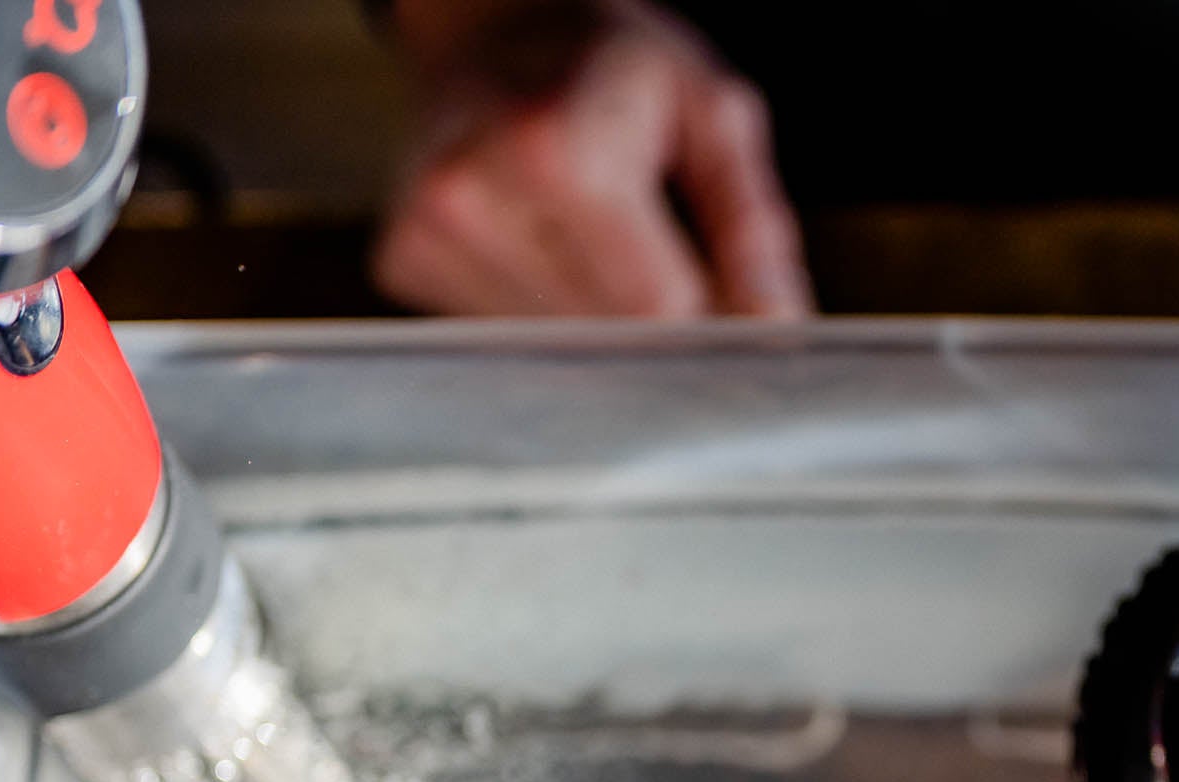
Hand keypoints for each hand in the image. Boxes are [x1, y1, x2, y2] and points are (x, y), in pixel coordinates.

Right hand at [374, 0, 811, 317]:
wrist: (496, 26)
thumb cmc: (616, 66)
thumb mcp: (711, 115)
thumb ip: (751, 227)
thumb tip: (775, 330)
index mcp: (555, 148)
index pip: (654, 306)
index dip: (708, 324)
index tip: (733, 314)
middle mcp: (472, 193)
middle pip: (603, 339)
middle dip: (655, 329)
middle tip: (674, 270)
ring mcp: (425, 232)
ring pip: (554, 352)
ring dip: (597, 322)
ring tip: (600, 241)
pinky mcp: (402, 261)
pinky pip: (505, 336)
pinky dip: (545, 312)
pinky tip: (546, 247)